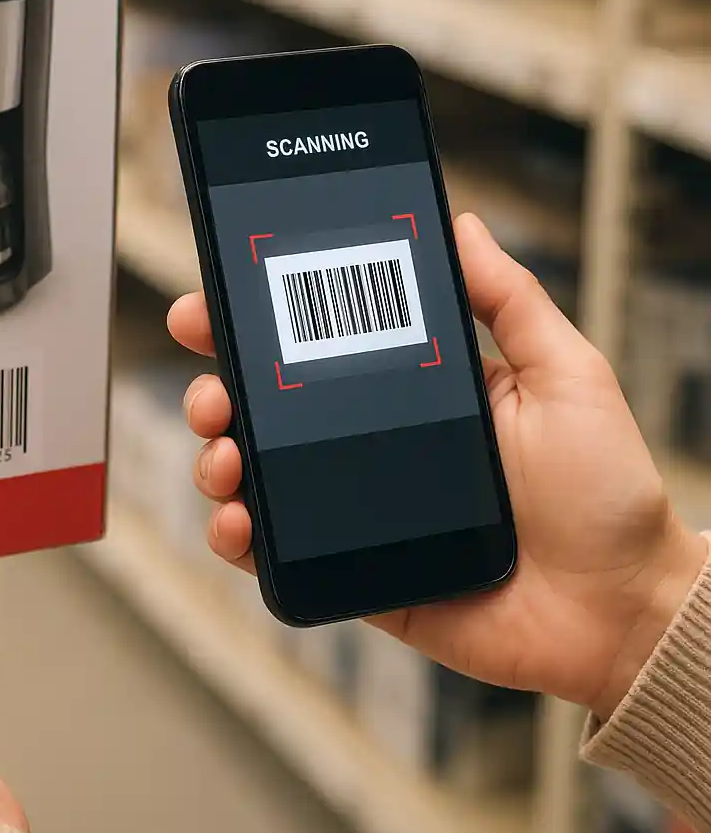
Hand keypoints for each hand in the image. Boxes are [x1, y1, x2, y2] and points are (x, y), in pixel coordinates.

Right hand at [168, 213, 707, 721]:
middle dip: (218, 389)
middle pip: (268, 408)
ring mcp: (355, 507)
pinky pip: (277, 551)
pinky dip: (239, 536)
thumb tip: (460, 224)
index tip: (215, 301)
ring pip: (258, 474)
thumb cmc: (604, 490)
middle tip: (213, 389)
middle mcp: (370, 442)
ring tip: (224, 454)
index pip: (318, 344)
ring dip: (218, 457)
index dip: (259, 321)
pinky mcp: (352, 568)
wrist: (619, 608)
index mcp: (411, 390)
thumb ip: (510, 300)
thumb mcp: (565, 374)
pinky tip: (236, 520)